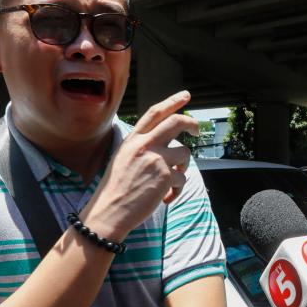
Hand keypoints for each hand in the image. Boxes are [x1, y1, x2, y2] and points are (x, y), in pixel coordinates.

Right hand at [82, 91, 198, 238]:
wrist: (110, 211)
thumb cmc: (116, 189)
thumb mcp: (123, 158)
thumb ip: (142, 146)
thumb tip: (166, 142)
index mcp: (133, 139)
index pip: (155, 113)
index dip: (172, 102)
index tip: (186, 95)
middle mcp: (145, 145)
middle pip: (176, 123)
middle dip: (192, 124)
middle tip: (197, 131)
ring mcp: (156, 159)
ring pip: (184, 153)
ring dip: (183, 167)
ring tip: (171, 182)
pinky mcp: (165, 177)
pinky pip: (183, 179)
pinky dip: (178, 190)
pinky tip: (166, 199)